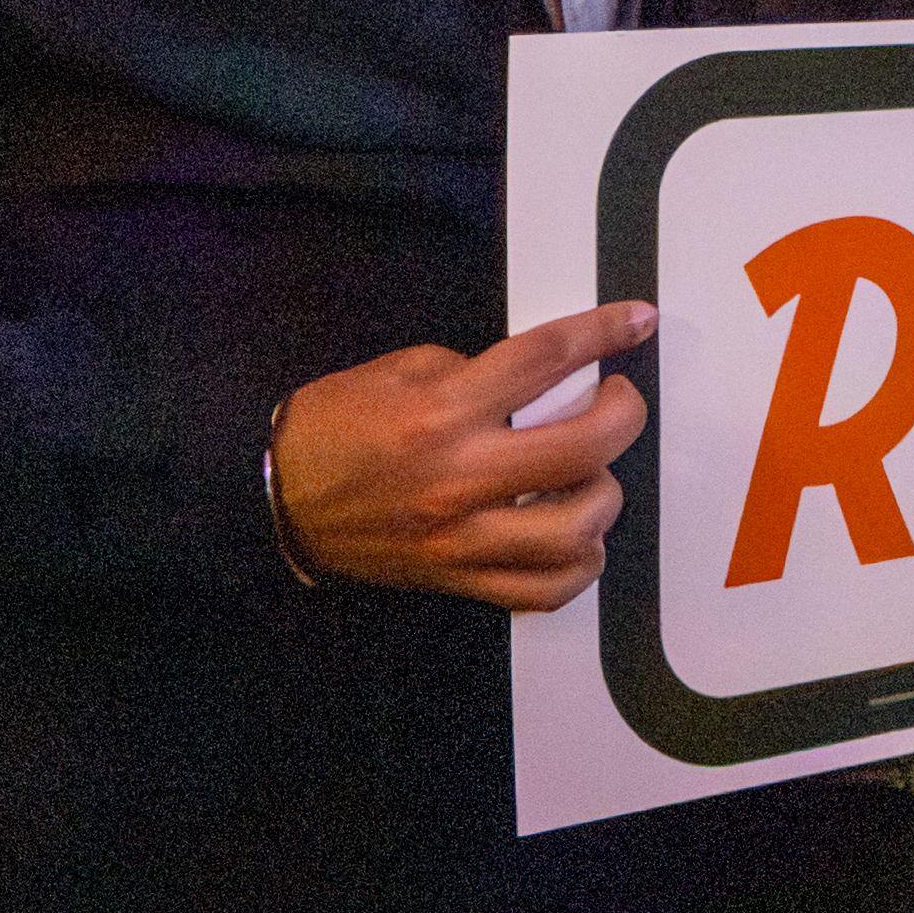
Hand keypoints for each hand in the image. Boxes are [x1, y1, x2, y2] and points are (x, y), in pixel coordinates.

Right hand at [269, 301, 659, 610]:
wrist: (277, 501)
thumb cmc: (333, 430)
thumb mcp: (402, 370)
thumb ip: (479, 369)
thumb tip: (547, 377)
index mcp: (443, 411)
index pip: (546, 358)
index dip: (605, 332)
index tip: (637, 322)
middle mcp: (458, 475)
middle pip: (584, 447)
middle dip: (623, 415)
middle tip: (617, 404)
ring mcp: (461, 535)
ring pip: (577, 529)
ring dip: (604, 496)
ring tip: (590, 477)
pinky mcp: (459, 578)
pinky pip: (545, 590)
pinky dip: (579, 565)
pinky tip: (575, 536)